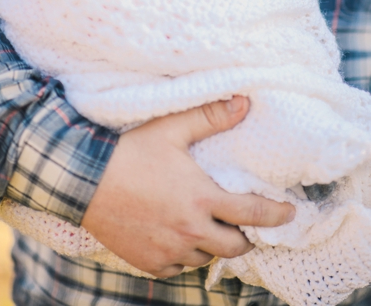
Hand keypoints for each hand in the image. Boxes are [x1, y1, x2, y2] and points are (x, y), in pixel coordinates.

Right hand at [80, 97, 295, 277]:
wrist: (80, 180)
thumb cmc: (128, 152)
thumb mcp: (172, 129)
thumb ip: (211, 117)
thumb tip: (244, 102)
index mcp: (201, 199)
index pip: (252, 213)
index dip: (276, 215)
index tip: (290, 213)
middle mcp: (189, 231)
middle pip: (236, 246)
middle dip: (246, 237)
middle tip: (246, 223)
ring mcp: (168, 250)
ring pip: (206, 258)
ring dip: (213, 245)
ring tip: (210, 226)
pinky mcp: (148, 262)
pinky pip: (178, 268)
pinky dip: (185, 256)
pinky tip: (181, 238)